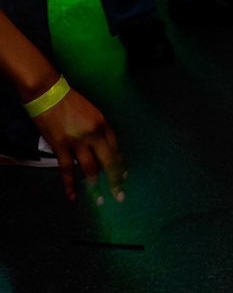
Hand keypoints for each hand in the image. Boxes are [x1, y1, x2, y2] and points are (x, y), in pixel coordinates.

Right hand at [33, 88, 125, 204]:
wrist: (48, 93)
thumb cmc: (70, 101)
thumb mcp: (92, 112)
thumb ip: (98, 130)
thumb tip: (101, 149)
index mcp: (103, 124)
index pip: (116, 148)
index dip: (120, 164)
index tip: (124, 176)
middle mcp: (94, 134)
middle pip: (108, 161)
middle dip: (115, 180)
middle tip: (119, 195)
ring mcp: (77, 142)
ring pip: (90, 168)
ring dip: (95, 185)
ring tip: (99, 198)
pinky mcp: (61, 147)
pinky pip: (67, 169)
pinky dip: (70, 184)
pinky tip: (73, 195)